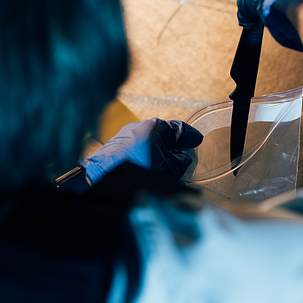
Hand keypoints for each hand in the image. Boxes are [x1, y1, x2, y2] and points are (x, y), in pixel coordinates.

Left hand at [80, 119, 202, 182]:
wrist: (105, 175)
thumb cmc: (139, 168)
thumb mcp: (169, 168)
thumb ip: (180, 162)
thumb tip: (182, 159)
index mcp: (155, 127)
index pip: (178, 129)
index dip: (190, 136)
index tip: (197, 140)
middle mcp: (139, 127)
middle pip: (163, 135)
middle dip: (174, 145)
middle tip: (184, 154)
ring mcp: (125, 135)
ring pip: (149, 142)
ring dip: (159, 152)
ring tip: (166, 166)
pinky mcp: (115, 146)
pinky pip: (137, 149)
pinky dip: (146, 156)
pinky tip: (148, 168)